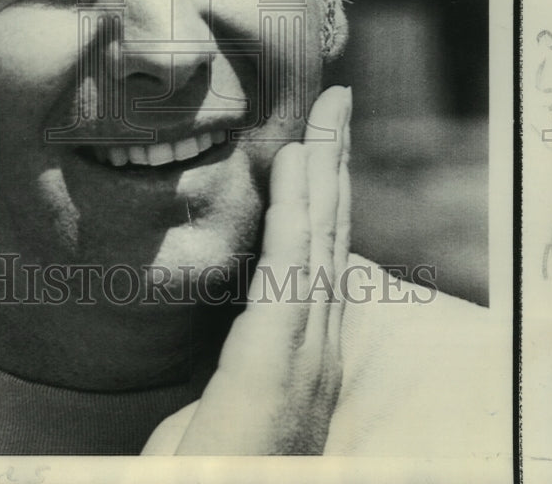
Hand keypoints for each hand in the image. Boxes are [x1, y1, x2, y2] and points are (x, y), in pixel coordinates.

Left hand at [142, 85, 352, 454]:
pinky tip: (296, 161)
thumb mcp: (227, 402)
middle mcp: (318, 345)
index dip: (326, 193)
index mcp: (306, 351)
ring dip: (326, 166)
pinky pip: (290, 262)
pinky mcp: (277, 358)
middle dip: (335, 163)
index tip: (322, 142)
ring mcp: (306, 354)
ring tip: (329, 110)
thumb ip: (239, 356)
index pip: (320, 254)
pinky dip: (297, 205)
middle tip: (338, 103)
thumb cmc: (212, 470)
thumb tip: (228, 323)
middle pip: (330, 233)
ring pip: (320, 235)